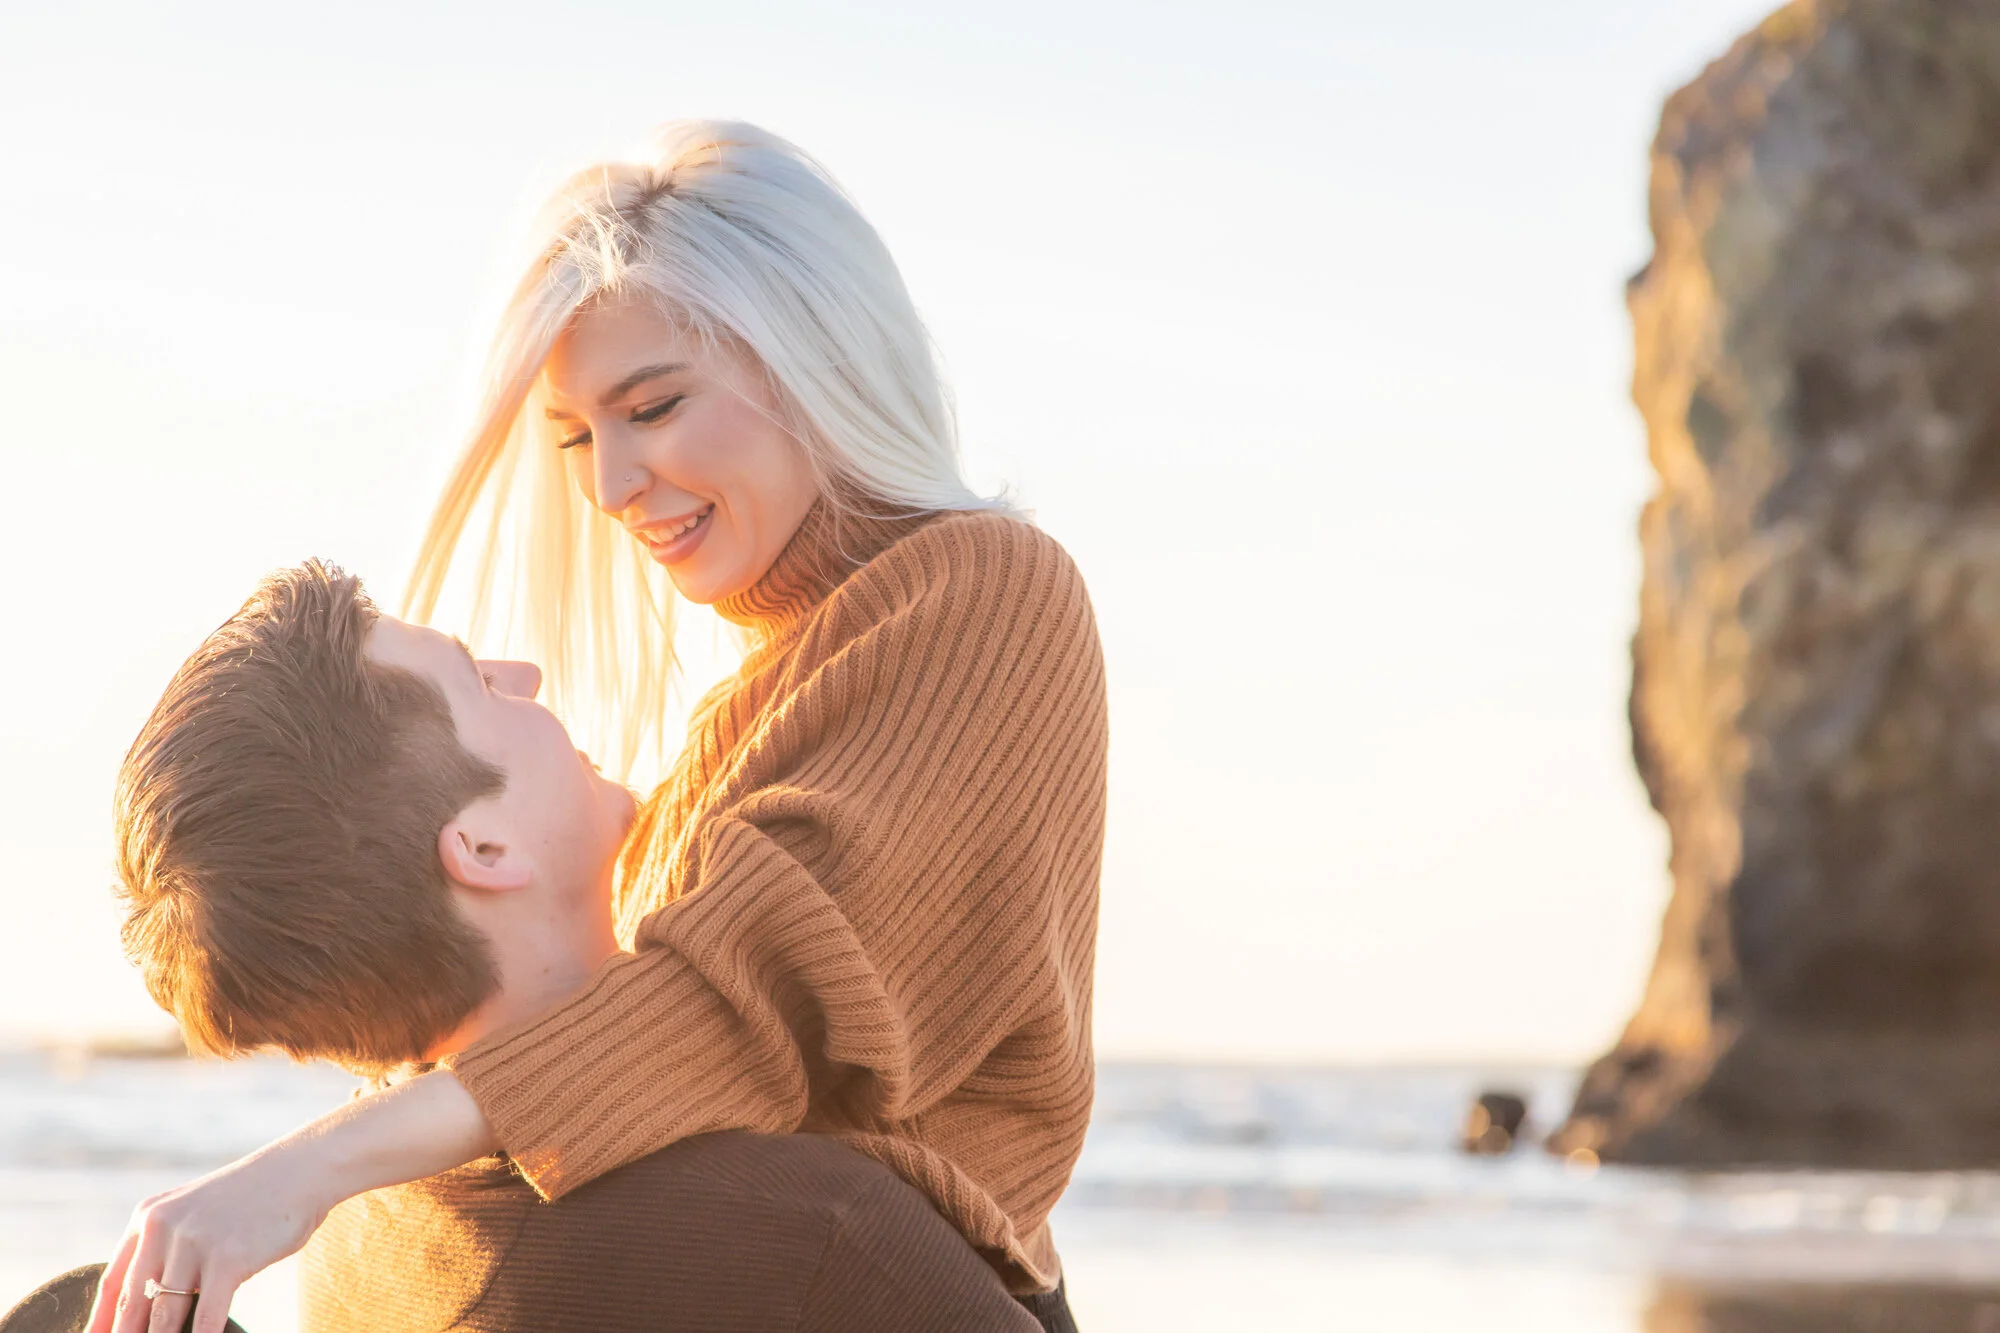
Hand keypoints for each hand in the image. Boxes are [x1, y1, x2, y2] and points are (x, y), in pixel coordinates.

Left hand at [86, 1143, 329, 1332]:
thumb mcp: (195, 1215)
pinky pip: (207, 1315)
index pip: (113, 1282)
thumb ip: (168, 1250)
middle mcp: (163, 1227)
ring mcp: (195, 1242)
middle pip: (133, 1303)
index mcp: (149, 1218)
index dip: (101, 1322)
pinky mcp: (228, 1258)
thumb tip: (146, 1307)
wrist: (299, 1171)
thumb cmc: (250, 1202)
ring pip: (165, 1314)